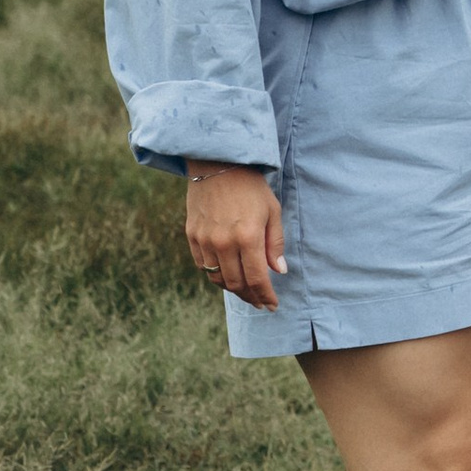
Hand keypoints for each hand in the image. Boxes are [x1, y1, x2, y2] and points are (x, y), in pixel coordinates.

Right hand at [186, 162, 287, 305]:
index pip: (257, 278)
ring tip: (245, 290)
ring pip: (218, 279)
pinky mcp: (192, 236)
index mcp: (248, 236)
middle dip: (250, 297)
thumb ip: (275, 244)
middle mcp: (224, 242)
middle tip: (260, 301)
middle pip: (236, 284)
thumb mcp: (272, 211)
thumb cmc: (251, 187)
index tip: (272, 305)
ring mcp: (205, 240)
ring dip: (233, 289)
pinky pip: (203, 266)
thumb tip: (278, 271)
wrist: (218, 164)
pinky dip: (216, 275)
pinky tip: (227, 274)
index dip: (266, 296)